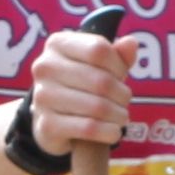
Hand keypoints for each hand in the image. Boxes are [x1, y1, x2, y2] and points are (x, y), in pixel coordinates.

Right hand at [24, 26, 132, 153]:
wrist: (53, 121)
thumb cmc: (80, 85)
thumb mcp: (99, 66)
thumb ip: (117, 54)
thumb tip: (131, 43)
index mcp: (57, 45)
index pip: (98, 49)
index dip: (119, 65)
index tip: (121, 76)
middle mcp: (45, 68)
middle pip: (101, 81)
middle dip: (122, 95)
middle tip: (124, 102)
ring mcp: (43, 97)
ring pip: (98, 107)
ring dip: (119, 115)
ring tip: (121, 117)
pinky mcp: (47, 125)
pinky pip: (89, 128)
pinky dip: (109, 132)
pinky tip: (113, 131)